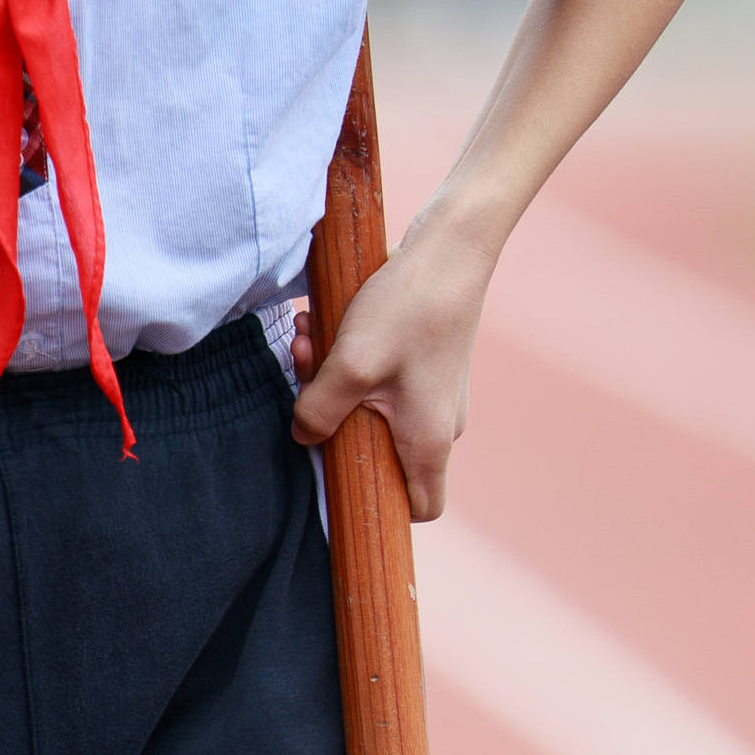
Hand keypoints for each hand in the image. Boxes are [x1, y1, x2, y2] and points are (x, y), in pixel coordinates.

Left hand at [286, 211, 494, 523]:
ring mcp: (435, 394)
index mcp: (430, 441)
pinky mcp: (425, 364)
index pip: (421, 507)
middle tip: (306, 373)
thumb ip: (318, 411)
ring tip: (309, 338)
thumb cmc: (409, 307)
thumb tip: (302, 436)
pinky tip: (323, 324)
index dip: (385, 510)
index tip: (345, 484)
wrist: (453, 245)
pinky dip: (350, 360)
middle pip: (381, 454)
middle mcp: (440, 424)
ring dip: (332, 381)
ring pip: (371, 409)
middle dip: (331, 421)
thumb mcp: (350, 365)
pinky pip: (379, 380)